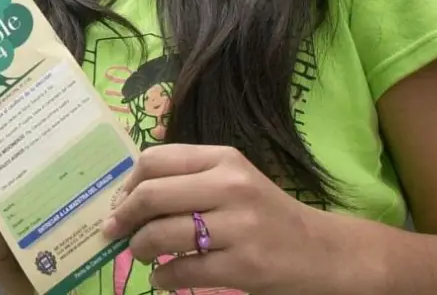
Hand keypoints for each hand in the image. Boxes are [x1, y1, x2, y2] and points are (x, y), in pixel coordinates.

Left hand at [102, 144, 340, 294]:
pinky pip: (185, 271)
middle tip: (114, 231)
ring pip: (163, 234)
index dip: (127, 184)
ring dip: (140, 248)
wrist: (322, 252)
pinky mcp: (245, 266)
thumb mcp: (232, 180)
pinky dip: (163, 278)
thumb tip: (125, 196)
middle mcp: (231, 186)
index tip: (118, 201)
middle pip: (152, 195)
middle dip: (124, 217)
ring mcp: (239, 227)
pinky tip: (162, 278)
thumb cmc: (264, 213)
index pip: (155, 160)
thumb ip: (187, 179)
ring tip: (140, 254)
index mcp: (223, 159)